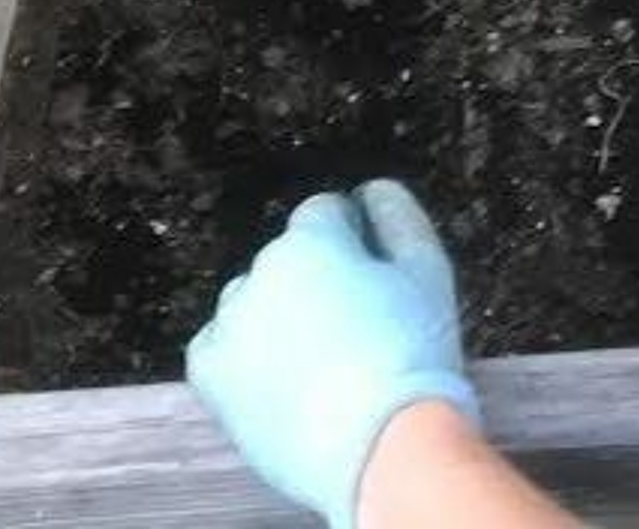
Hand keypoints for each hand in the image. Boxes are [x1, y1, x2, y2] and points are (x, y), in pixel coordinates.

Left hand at [187, 181, 482, 528]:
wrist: (381, 446)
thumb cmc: (412, 351)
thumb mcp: (426, 267)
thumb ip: (397, 215)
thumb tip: (370, 192)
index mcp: (310, 241)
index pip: (325, 211)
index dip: (355, 237)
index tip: (373, 272)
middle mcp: (258, 276)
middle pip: (287, 256)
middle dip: (315, 275)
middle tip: (354, 319)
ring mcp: (229, 329)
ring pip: (252, 299)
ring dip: (277, 310)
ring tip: (320, 354)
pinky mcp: (211, 380)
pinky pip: (217, 344)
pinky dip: (242, 349)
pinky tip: (281, 371)